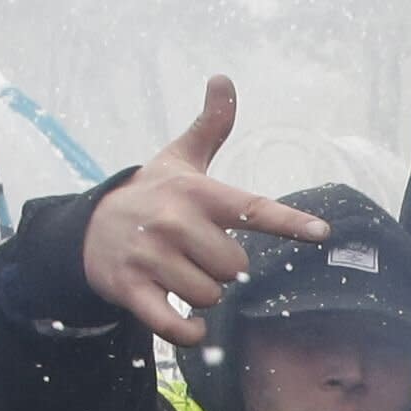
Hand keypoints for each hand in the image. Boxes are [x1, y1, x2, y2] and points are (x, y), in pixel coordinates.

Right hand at [82, 75, 330, 339]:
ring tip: (182, 276)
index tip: (322, 234)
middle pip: (235, 267)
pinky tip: (191, 327)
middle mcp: (174, 222)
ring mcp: (150, 256)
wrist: (88, 228)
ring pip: (208, 295)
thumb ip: (210, 125)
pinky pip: (174, 323)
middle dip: (224, 269)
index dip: (289, 223)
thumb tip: (223, 79)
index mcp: (196, 193)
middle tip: (200, 256)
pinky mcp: (131, 288)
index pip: (252, 208)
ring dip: (203, 295)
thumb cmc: (151, 194)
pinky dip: (188, 332)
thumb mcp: (180, 159)